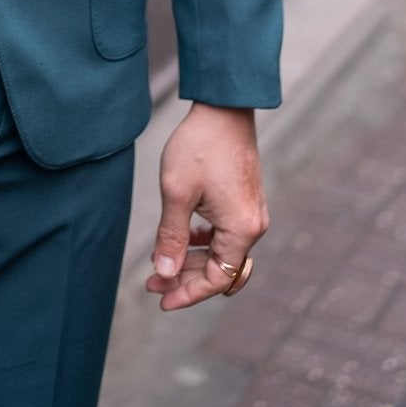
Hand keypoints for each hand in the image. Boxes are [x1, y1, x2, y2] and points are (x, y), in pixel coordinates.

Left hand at [145, 103, 267, 311]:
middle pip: (220, 270)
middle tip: (152, 282)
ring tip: (161, 263)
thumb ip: (171, 237)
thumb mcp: (176, 194)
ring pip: (221, 253)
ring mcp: (251, 213)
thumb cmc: (199, 147)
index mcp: (241, 230)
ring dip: (192, 260)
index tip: (160, 299)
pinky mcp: (245, 200)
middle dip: (185, 278)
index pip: (216, 280)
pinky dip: (203, 242)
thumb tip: (165, 274)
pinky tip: (182, 237)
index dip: (187, 293)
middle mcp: (253, 226)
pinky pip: (225, 235)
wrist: (222, 108)